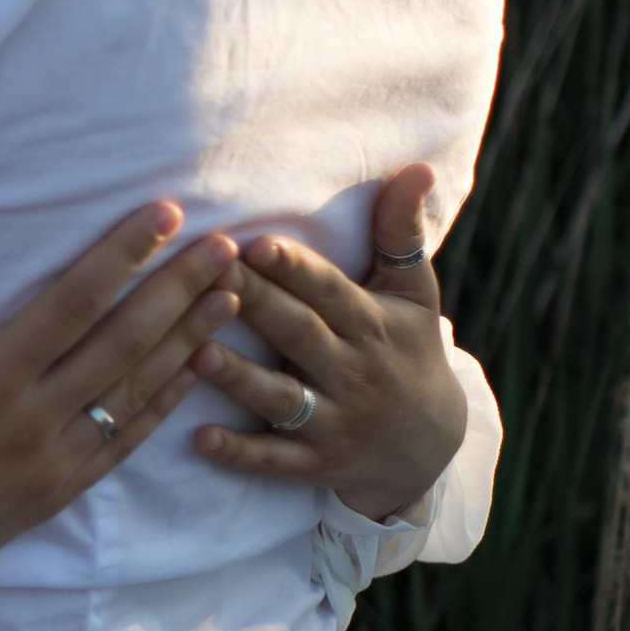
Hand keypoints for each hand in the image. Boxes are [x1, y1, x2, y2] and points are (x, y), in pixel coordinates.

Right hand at [0, 205, 243, 630]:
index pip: (71, 304)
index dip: (121, 255)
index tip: (163, 215)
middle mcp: (32, 421)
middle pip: (122, 341)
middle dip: (179, 289)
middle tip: (226, 246)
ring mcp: (54, 462)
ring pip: (136, 390)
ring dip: (188, 339)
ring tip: (231, 294)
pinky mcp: (61, 492)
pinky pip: (126, 440)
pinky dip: (165, 400)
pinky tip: (196, 366)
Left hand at [189, 167, 465, 524]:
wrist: (431, 447)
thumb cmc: (410, 350)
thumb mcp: (414, 293)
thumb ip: (401, 232)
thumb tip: (418, 167)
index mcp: (370, 324)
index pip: (329, 291)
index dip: (295, 269)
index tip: (256, 243)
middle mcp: (351, 371)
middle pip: (298, 334)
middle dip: (256, 305)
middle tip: (209, 275)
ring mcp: (332, 421)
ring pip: (281, 398)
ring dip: (240, 378)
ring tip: (198, 351)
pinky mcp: (314, 463)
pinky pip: (274, 461)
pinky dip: (239, 453)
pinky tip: (199, 439)